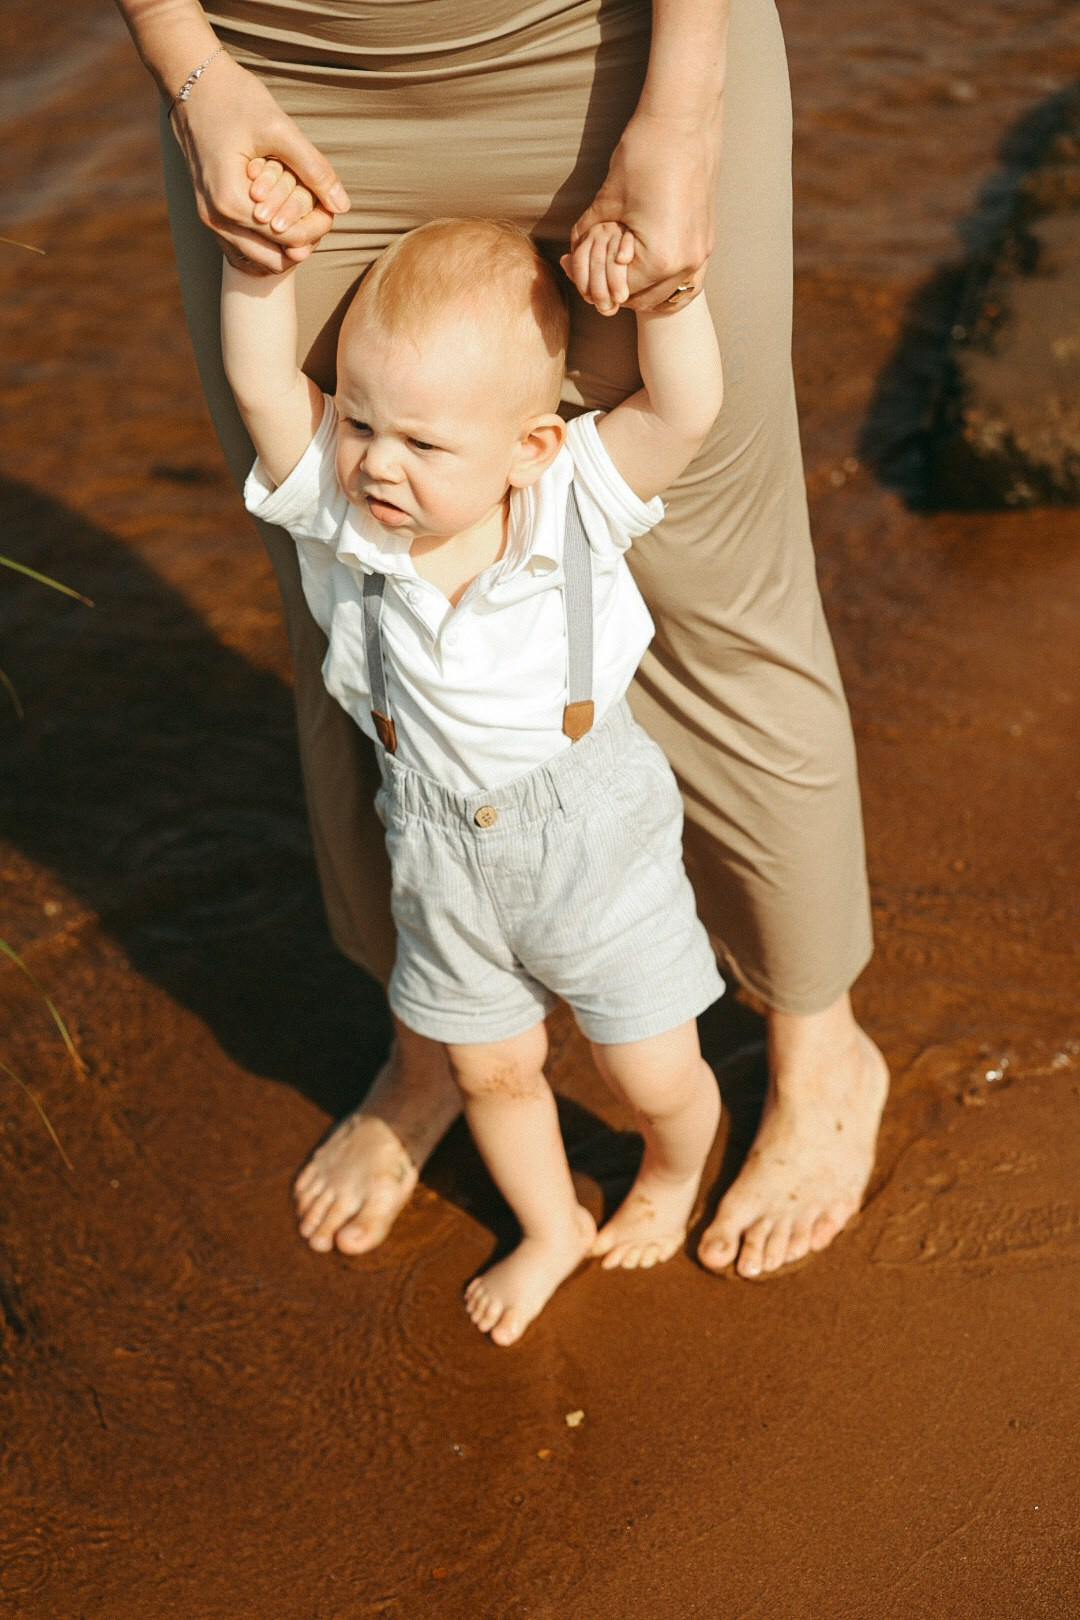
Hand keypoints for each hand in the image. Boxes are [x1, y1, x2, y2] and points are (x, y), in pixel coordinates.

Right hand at [169, 53, 349, 274]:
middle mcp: (215, 218)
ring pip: (257, 260)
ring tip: (304, 216)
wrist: (191, 81)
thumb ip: (313, 169)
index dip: (318, 229)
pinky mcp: (208, 213)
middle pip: (275, 259)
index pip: (288, 239)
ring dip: (284, 246)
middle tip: (321, 214)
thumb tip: (343, 206)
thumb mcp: (280, 130)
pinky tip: (282, 220)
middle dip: (303, 241)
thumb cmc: (235, 98)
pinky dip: (265, 243)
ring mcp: (208, 219)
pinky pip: (240, 248)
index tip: (332, 208)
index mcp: (232, 202)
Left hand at [569, 112, 719, 311]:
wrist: (684, 117)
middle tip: (591, 272)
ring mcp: (702, 252)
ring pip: (667, 293)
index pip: (620, 291)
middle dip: (615, 288)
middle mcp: (687, 262)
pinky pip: (685, 277)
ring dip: (641, 287)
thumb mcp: (606, 200)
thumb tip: (571, 256)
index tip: (574, 267)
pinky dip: (663, 278)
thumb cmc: (644, 153)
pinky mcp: (706, 238)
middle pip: (644, 299)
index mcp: (662, 259)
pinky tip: (643, 262)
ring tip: (617, 267)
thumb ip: (587, 235)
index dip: (592, 282)